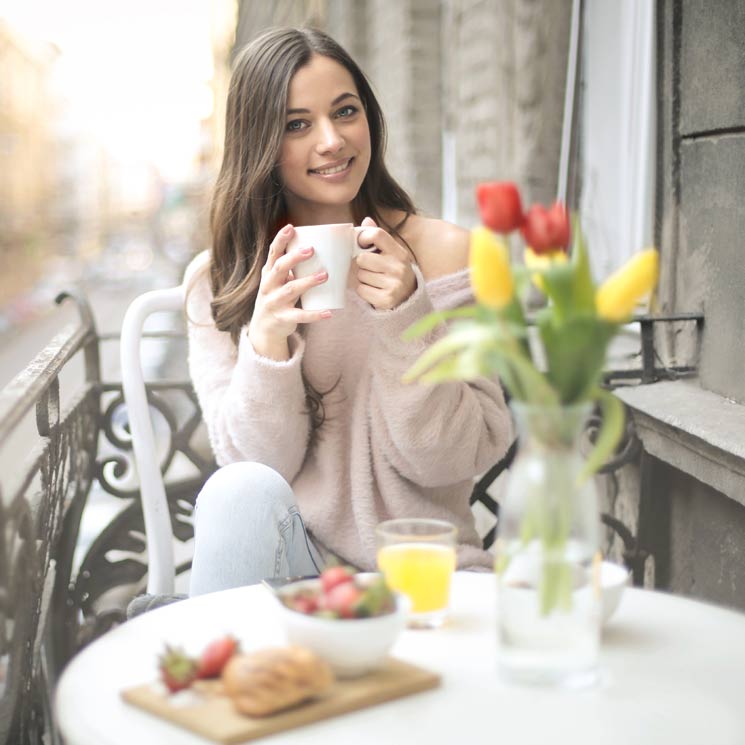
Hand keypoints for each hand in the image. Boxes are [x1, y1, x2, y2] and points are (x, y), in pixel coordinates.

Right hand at [248, 224, 329, 359]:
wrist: (264, 328)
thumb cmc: (276, 297)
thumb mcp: (277, 281)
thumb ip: (290, 267)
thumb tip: (317, 246)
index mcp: (269, 273)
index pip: (273, 253)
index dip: (280, 240)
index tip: (291, 227)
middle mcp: (268, 286)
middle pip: (280, 268)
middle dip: (294, 257)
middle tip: (311, 249)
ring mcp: (274, 302)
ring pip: (291, 290)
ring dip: (308, 282)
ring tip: (325, 275)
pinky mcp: (283, 318)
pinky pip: (300, 316)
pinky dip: (314, 314)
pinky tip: (329, 312)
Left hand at [353, 217, 416, 309]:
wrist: (409, 298)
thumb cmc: (394, 272)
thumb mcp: (391, 253)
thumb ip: (378, 237)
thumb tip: (366, 220)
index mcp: (399, 253)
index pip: (377, 235)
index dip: (363, 237)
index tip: (362, 244)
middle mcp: (398, 267)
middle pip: (362, 258)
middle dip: (362, 264)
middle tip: (372, 269)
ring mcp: (393, 284)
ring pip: (361, 275)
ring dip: (363, 278)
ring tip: (375, 280)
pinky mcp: (386, 299)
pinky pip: (361, 290)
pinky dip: (364, 291)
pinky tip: (374, 291)